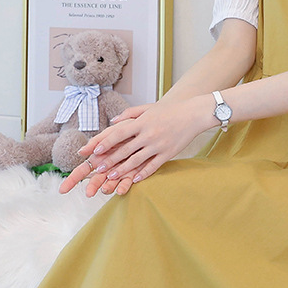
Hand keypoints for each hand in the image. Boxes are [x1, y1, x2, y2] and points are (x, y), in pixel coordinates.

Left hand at [59, 97, 209, 196]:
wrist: (193, 113)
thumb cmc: (169, 110)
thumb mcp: (148, 108)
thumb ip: (129, 114)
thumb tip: (112, 122)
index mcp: (142, 122)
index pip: (119, 133)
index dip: (106, 142)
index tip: (94, 150)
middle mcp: (149, 134)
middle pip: (125, 149)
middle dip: (110, 160)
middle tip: (97, 168)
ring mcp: (158, 145)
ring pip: (137, 160)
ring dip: (122, 169)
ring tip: (111, 176)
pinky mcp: (168, 153)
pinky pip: (153, 166)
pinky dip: (142, 173)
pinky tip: (134, 179)